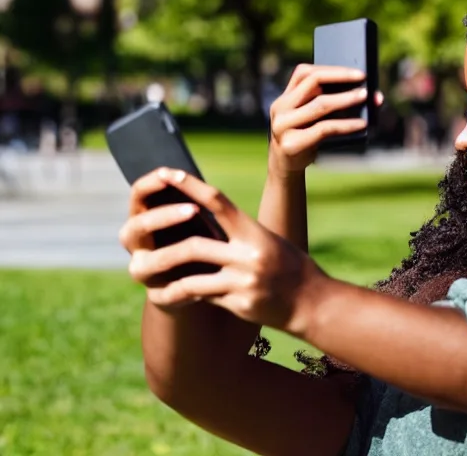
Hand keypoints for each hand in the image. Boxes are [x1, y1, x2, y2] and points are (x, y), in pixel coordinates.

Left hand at [118, 167, 326, 334]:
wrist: (312, 301)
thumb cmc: (290, 267)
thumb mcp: (268, 241)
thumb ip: (239, 232)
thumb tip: (207, 217)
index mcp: (255, 232)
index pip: (218, 203)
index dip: (190, 186)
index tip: (168, 173)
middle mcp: (250, 254)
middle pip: (196, 245)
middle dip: (166, 247)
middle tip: (144, 244)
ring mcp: (244, 281)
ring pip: (193, 277)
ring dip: (170, 276)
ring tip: (151, 273)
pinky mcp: (240, 304)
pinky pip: (203, 297)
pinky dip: (186, 294)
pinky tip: (174, 293)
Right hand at [268, 64, 383, 176]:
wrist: (286, 167)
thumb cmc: (306, 138)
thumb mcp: (310, 118)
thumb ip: (327, 102)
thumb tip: (369, 95)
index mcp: (285, 97)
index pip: (304, 72)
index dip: (332, 70)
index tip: (358, 73)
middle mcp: (280, 107)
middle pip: (312, 82)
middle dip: (341, 78)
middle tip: (364, 84)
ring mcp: (283, 125)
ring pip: (319, 104)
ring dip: (346, 99)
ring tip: (365, 98)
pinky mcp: (291, 144)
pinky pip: (324, 128)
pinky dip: (346, 125)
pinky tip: (361, 124)